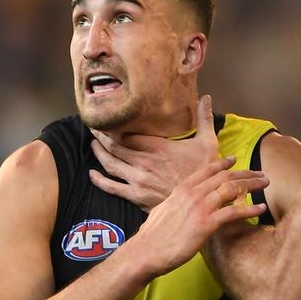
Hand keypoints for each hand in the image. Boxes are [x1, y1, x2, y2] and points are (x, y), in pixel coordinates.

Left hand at [89, 95, 219, 210]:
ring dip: (99, 153)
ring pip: (110, 164)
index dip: (113, 126)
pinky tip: (92, 174)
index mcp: (158, 147)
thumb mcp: (208, 143)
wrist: (203, 202)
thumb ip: (204, 118)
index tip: (106, 117)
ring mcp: (139, 180)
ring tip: (93, 144)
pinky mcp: (137, 196)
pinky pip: (112, 187)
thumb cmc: (205, 172)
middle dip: (101, 136)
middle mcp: (144, 162)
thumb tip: (207, 98)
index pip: (126, 133)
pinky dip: (99, 180)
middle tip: (93, 127)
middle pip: (114, 146)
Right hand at [136, 156, 269, 277]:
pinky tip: (261, 209)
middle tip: (260, 173)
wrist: (145, 251)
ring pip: (232, 188)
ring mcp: (200, 207)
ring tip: (265, 184)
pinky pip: (233, 212)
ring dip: (251, 185)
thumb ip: (177, 204)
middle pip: (225, 176)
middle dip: (245, 173)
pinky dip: (250, 208)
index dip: (222, 163)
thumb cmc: (152, 237)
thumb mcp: (164, 210)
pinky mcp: (206, 224)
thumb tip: (182, 206)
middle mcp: (192, 194)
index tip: (234, 159)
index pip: (206, 170)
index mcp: (181, 189)